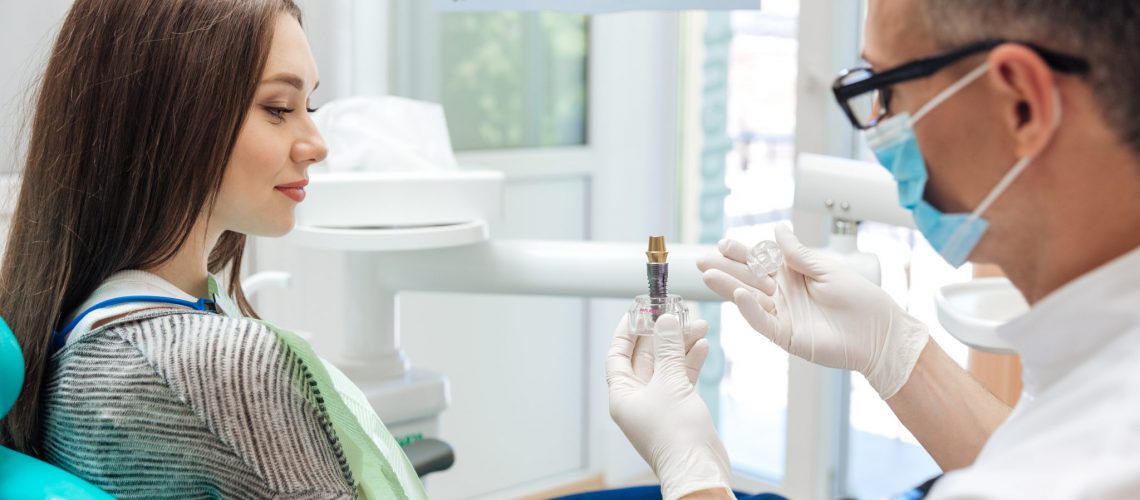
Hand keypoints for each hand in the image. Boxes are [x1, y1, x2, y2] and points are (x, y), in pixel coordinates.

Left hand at [607, 314, 733, 499]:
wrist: (699, 468)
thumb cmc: (676, 433)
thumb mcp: (669, 382)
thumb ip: (668, 349)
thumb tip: (665, 321)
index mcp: (623, 395)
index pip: (618, 355)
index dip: (627, 331)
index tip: (638, 311)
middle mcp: (637, 399)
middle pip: (645, 358)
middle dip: (662, 335)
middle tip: (675, 312)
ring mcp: (659, 405)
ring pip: (667, 366)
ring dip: (680, 346)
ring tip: (697, 325)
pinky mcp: (679, 410)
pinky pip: (681, 379)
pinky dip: (690, 362)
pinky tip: (702, 346)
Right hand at [697, 224, 928, 398]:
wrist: (878, 333)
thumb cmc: (860, 299)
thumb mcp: (826, 269)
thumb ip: (798, 254)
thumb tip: (778, 229)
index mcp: (793, 275)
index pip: (760, 261)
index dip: (741, 252)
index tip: (723, 243)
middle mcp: (784, 295)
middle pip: (748, 279)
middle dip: (725, 269)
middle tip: (701, 259)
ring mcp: (783, 316)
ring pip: (749, 299)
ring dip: (729, 287)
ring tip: (708, 274)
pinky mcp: (787, 336)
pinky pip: (763, 322)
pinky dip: (750, 309)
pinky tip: (740, 295)